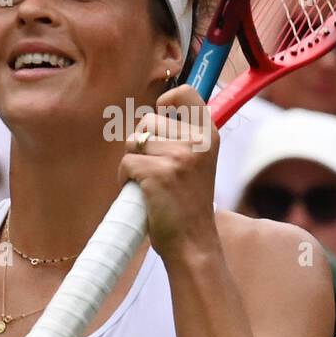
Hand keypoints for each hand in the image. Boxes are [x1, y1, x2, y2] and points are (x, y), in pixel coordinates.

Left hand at [120, 84, 218, 258]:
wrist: (192, 243)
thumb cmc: (188, 204)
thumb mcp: (198, 163)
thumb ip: (183, 137)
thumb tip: (155, 112)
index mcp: (209, 136)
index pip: (187, 93)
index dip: (168, 99)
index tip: (163, 111)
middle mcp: (196, 142)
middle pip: (149, 120)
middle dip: (144, 143)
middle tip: (157, 170)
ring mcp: (177, 157)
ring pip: (134, 142)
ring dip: (133, 162)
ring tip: (151, 184)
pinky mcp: (157, 173)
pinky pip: (126, 163)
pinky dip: (126, 178)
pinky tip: (142, 193)